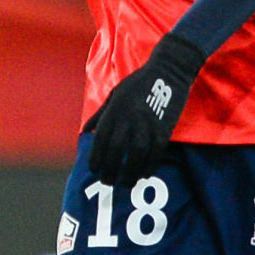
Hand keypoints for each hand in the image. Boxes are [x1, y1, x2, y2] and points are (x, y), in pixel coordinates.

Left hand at [87, 33, 205, 185]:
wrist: (168, 71)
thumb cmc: (138, 82)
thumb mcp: (114, 94)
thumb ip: (100, 114)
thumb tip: (86, 131)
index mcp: (114, 110)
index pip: (100, 140)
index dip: (96, 158)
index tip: (93, 171)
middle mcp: (129, 118)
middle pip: (116, 150)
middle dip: (110, 170)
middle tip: (107, 183)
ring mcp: (147, 124)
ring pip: (136, 155)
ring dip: (130, 173)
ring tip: (125, 184)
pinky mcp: (164, 128)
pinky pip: (156, 152)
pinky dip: (149, 165)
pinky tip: (144, 174)